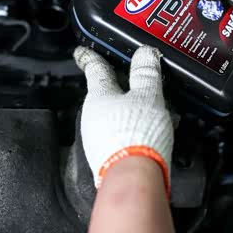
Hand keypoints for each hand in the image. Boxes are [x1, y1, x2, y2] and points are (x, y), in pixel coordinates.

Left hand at [74, 45, 172, 194]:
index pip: (94, 68)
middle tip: (131, 82)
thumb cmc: (137, 137)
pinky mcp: (106, 158)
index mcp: (98, 96)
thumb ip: (146, 73)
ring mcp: (97, 139)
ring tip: (150, 112)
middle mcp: (92, 117)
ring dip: (128, 113)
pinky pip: (118, 137)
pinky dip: (131, 133)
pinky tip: (146, 136)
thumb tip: (145, 52)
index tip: (82, 52)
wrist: (134, 180)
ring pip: (112, 117)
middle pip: (104, 95)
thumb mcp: (149, 96)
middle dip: (117, 89)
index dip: (90, 56)